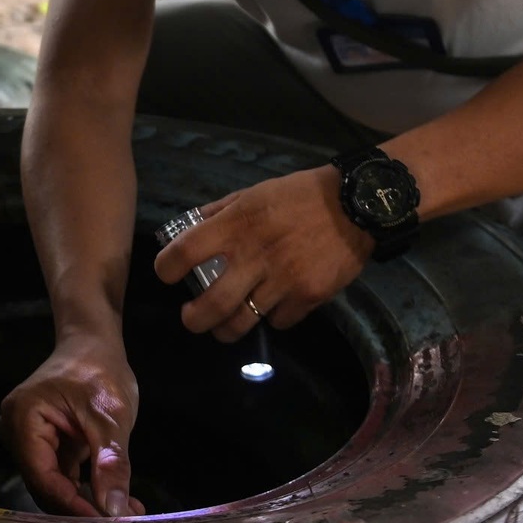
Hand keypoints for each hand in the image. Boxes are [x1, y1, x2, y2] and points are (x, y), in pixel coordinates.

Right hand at [0, 333, 144, 517]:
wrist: (94, 345)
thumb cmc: (100, 371)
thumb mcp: (111, 417)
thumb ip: (110, 464)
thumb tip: (115, 511)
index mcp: (23, 419)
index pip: (43, 478)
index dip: (74, 506)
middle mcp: (14, 432)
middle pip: (46, 486)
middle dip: (84, 507)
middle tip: (123, 522)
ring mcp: (26, 440)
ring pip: (55, 485)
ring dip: (89, 501)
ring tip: (128, 512)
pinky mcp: (42, 446)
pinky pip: (61, 476)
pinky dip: (87, 488)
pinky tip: (117, 499)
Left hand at [152, 167, 374, 341]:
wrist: (355, 205)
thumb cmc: (299, 195)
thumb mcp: (254, 192)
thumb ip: (219, 212)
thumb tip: (187, 228)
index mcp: (237, 224)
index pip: (185, 251)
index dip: (167, 268)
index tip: (167, 274)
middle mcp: (255, 255)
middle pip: (211, 306)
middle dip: (193, 320)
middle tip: (191, 318)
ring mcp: (283, 280)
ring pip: (243, 322)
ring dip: (226, 330)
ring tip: (223, 327)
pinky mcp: (309, 296)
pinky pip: (279, 321)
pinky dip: (271, 318)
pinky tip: (272, 307)